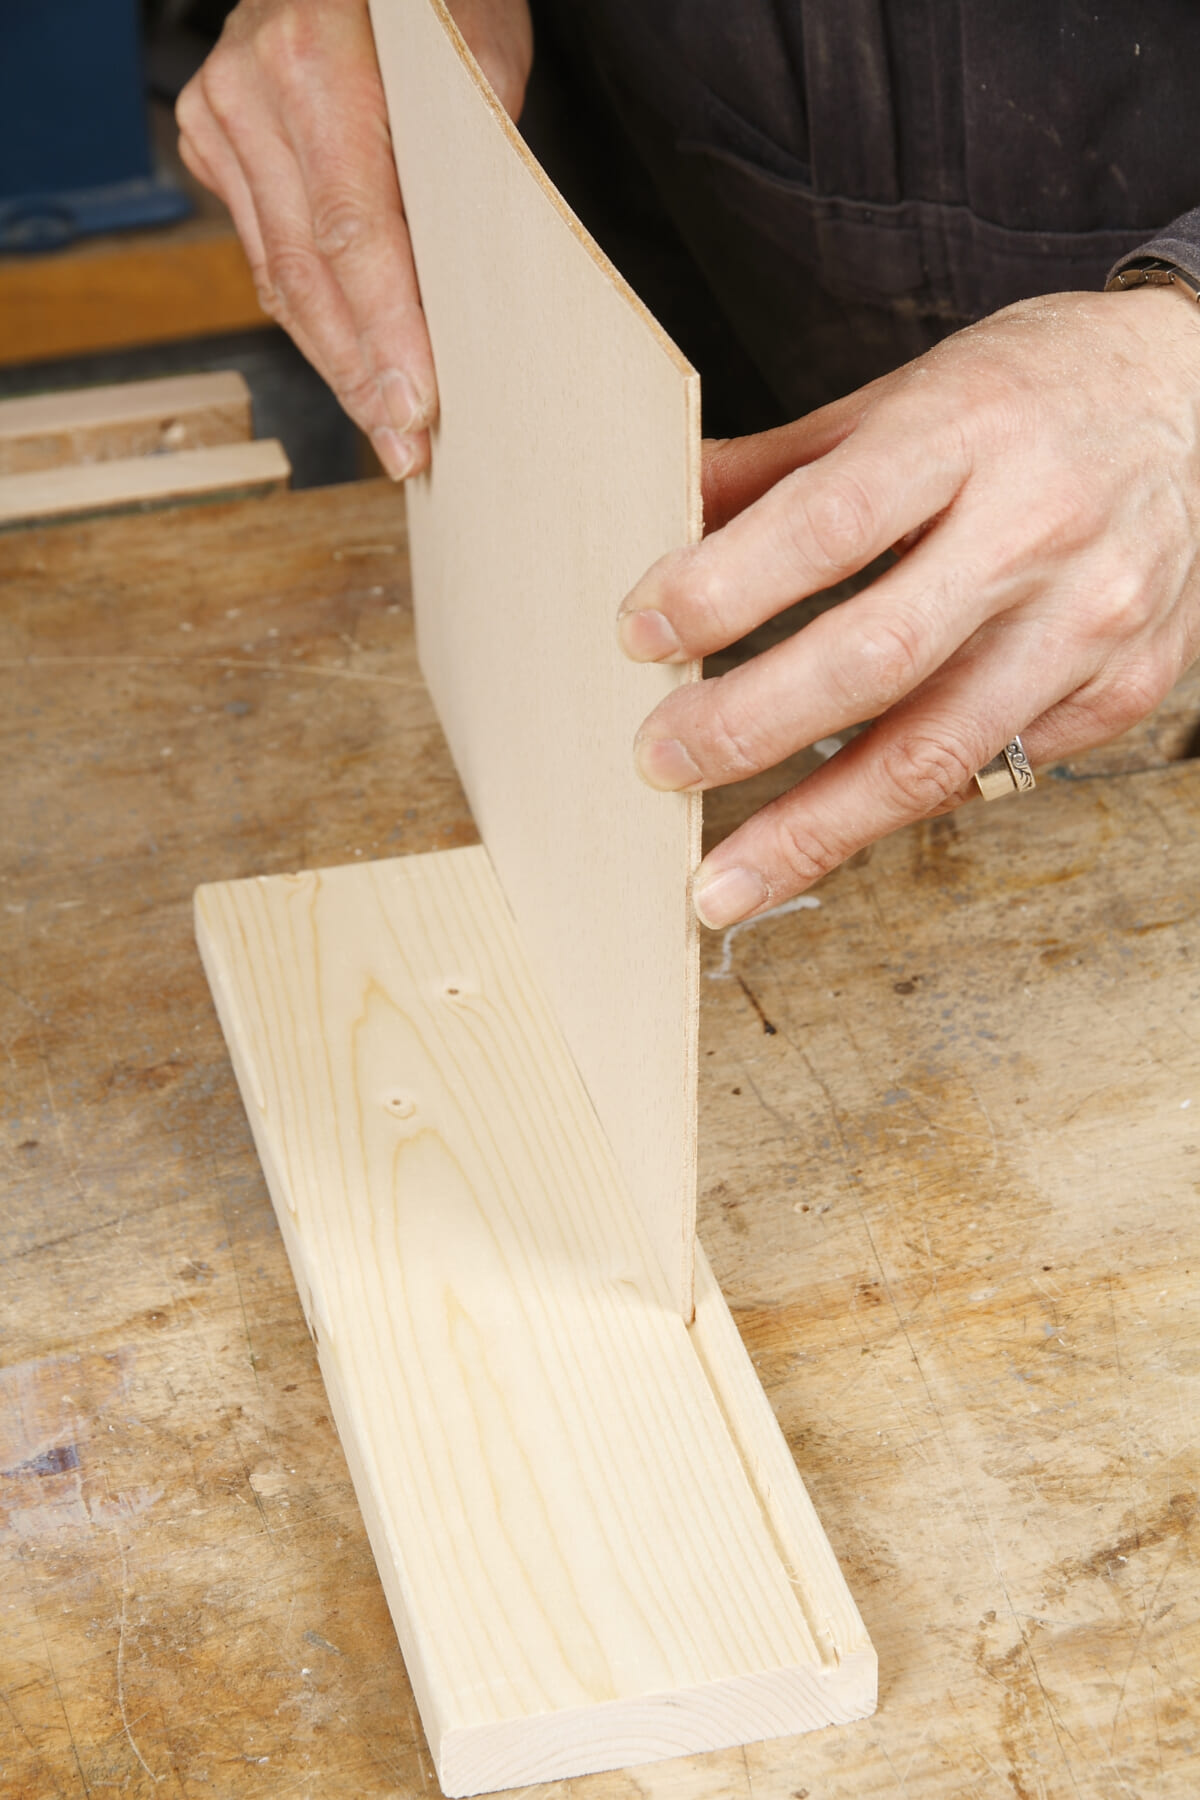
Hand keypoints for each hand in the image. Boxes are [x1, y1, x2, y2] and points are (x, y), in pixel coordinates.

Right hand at [177, 0, 532, 478]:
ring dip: (335, 361)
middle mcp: (252, 90)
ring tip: (384, 426)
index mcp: (318, 62)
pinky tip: (350, 365)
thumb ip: (470, 169)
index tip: (414, 406)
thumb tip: (475, 299)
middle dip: (361, 373)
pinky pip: (265, 254)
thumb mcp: (479, 57)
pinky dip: (310, 316)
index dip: (385, 332)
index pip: (354, 232)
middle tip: (403, 447)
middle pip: (307, 272)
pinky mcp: (210, 138)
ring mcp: (220, 114)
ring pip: (279, 277)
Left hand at [618, 287, 1199, 928]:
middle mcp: (1037, 531)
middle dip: (750, 725)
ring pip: (938, 753)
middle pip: (878, 658)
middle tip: (659, 764)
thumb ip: (784, 467)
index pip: (829, 524)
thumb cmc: (1034, 394)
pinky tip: (831, 827)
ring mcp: (1088, 624)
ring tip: (721, 881)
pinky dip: (899, 805)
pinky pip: (992, 772)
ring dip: (813, 828)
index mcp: (968, 432)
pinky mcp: (1120, 692)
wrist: (1199, 399)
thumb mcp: (905, 393)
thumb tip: (662, 515)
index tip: (641, 633)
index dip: (725, 589)